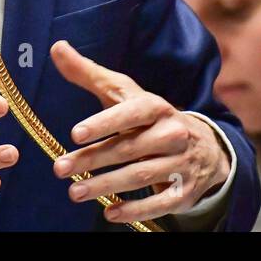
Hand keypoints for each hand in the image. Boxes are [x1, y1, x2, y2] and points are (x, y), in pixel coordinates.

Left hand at [49, 40, 229, 224]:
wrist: (203, 145)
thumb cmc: (149, 116)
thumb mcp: (124, 93)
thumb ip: (88, 73)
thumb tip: (57, 48)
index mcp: (155, 107)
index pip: (130, 114)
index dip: (103, 123)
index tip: (74, 133)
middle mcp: (172, 133)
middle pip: (129, 148)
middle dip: (92, 160)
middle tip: (60, 169)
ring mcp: (180, 163)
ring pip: (141, 176)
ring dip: (107, 186)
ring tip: (75, 192)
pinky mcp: (185, 190)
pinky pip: (160, 202)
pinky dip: (136, 210)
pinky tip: (109, 213)